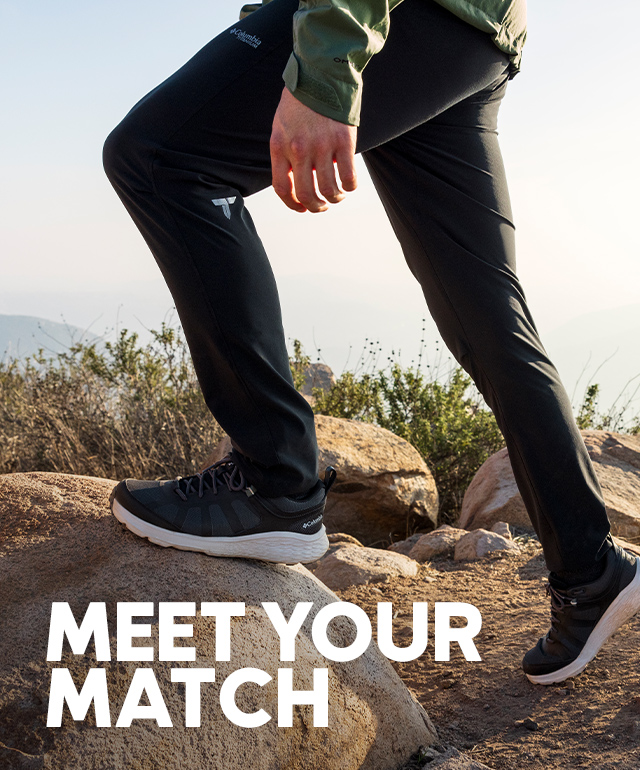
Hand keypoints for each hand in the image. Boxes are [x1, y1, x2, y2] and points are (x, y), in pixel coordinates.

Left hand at [270, 87, 357, 212]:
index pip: (282, 188)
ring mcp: (321, 146)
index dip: (292, 204)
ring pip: (328, 189)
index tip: (302, 207)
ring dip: (334, 198)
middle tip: (322, 206)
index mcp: (279, 146)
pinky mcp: (343, 141)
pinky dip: (350, 186)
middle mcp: (298, 150)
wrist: (321, 72)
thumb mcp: (282, 126)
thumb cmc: (301, 100)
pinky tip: (349, 184)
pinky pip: (348, 176)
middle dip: (315, 207)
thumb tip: (298, 180)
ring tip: (337, 195)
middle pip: (306, 194)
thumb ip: (286, 152)